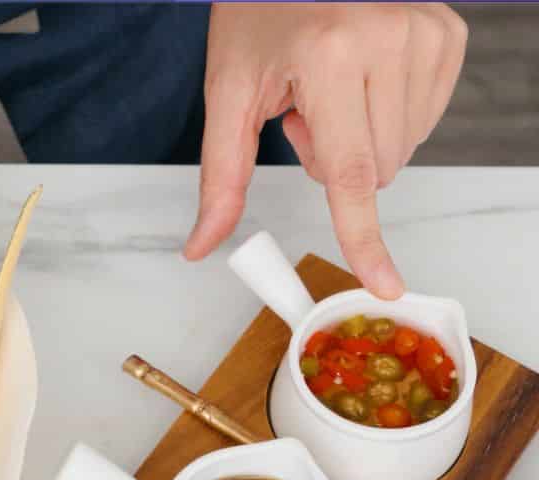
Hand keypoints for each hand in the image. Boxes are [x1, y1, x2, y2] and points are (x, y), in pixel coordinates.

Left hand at [183, 3, 466, 298]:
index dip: (363, 236)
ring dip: (360, 138)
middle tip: (302, 109)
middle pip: (374, 171)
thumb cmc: (258, 16)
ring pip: (401, 150)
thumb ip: (220, 176)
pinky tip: (360, 79)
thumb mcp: (229, 91)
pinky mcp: (448, 33)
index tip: (384, 282)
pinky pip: (424, 119)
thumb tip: (202, 245)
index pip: (350, 173)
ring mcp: (427, 33)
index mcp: (332, 55)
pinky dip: (389, 115)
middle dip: (332, 160)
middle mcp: (390, 39)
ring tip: (329, 86)